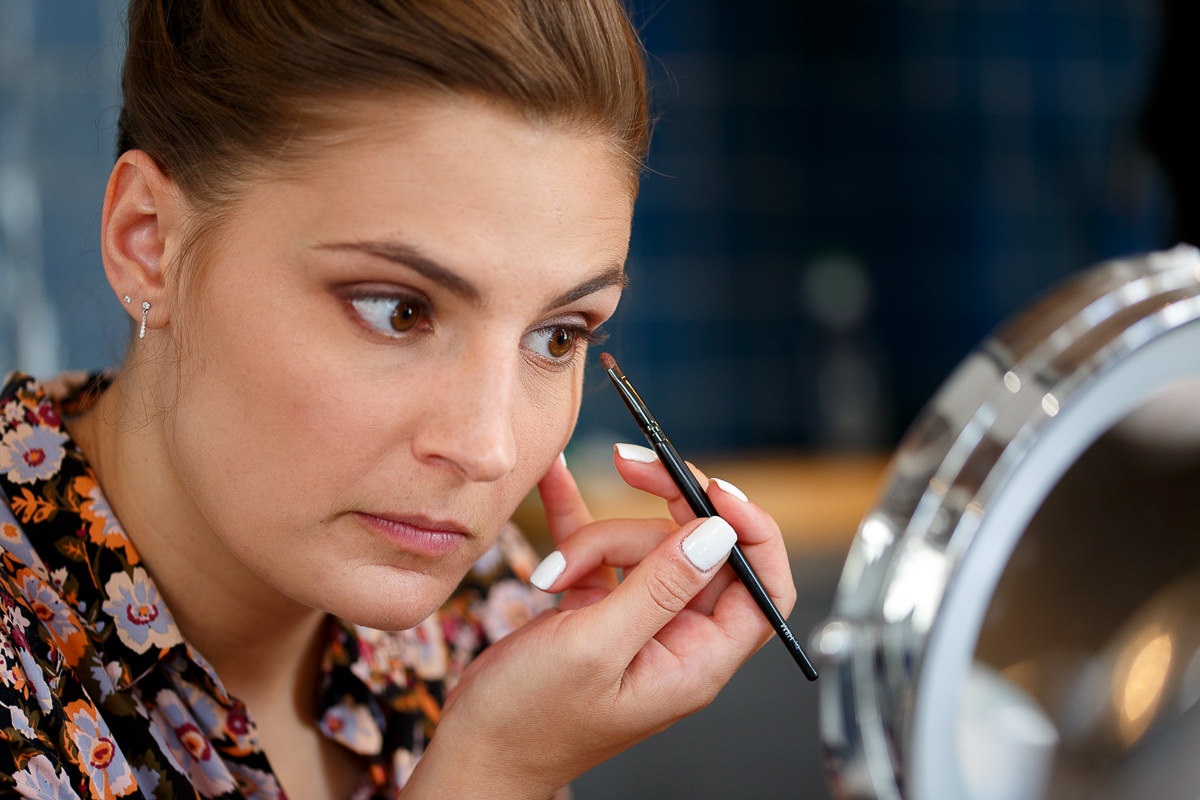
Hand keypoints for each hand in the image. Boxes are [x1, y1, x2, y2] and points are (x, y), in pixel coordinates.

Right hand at [405, 445, 795, 798]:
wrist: (474, 751)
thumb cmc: (529, 722)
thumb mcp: (595, 647)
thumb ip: (658, 588)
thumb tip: (717, 533)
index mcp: (696, 659)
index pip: (761, 586)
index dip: (750, 531)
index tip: (713, 489)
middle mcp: (677, 638)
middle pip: (696, 549)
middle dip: (657, 511)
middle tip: (628, 466)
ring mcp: (637, 620)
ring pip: (642, 545)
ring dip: (593, 540)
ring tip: (549, 575)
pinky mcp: (597, 608)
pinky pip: (600, 551)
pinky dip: (575, 518)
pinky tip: (558, 477)